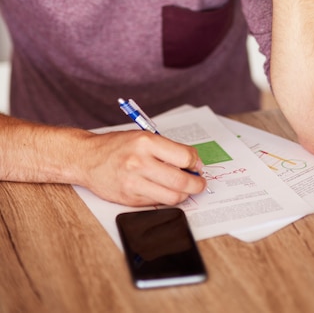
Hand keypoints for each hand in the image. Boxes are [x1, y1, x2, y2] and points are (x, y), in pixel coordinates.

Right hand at [81, 130, 205, 205]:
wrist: (87, 158)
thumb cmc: (116, 146)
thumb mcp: (142, 136)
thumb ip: (166, 149)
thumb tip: (192, 163)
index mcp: (145, 142)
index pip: (184, 156)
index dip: (196, 162)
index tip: (197, 165)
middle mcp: (139, 162)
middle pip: (181, 180)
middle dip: (197, 184)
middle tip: (199, 182)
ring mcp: (134, 183)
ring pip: (172, 196)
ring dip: (184, 194)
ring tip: (185, 188)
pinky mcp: (129, 199)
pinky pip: (157, 203)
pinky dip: (166, 198)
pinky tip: (165, 190)